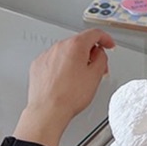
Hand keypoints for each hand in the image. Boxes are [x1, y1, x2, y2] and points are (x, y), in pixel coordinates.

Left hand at [17, 28, 115, 143]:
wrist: (47, 112)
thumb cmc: (69, 96)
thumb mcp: (96, 76)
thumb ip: (102, 58)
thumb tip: (99, 54)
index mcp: (76, 45)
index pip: (95, 33)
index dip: (105, 39)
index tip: (108, 44)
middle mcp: (60, 46)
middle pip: (80, 42)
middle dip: (90, 53)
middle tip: (96, 67)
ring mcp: (47, 55)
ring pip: (66, 51)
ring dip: (74, 59)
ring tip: (78, 79)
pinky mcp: (38, 65)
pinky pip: (53, 60)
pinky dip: (60, 66)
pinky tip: (64, 80)